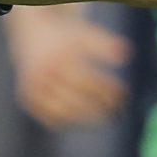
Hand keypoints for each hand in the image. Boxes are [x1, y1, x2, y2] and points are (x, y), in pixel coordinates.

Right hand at [12, 13, 132, 126]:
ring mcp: (33, 89)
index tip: (125, 94)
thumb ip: (104, 43)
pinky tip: (87, 119)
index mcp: (56, 58)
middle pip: (76, 98)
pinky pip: (52, 118)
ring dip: (88, 118)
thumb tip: (127, 55)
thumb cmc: (65, 38)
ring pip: (64, 112)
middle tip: (119, 110)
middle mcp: (42, 75)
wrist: (30, 37)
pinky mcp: (28, 100)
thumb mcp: (83, 34)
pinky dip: (71, 122)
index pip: (87, 81)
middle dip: (100, 106)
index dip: (107, 89)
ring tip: (107, 118)